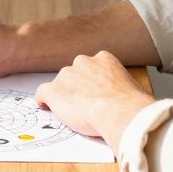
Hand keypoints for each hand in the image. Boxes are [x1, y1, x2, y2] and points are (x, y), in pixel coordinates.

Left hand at [35, 51, 154, 153]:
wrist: (119, 113)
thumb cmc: (130, 105)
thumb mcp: (130, 87)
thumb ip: (117, 86)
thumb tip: (119, 99)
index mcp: (104, 58)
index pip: (92, 66)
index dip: (91, 81)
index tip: (94, 92)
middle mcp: (83, 62)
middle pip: (74, 73)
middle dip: (77, 87)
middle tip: (85, 104)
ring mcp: (67, 75)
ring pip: (60, 84)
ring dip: (64, 95)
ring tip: (74, 112)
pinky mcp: (54, 90)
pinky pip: (43, 92)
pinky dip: (44, 100)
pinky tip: (46, 107)